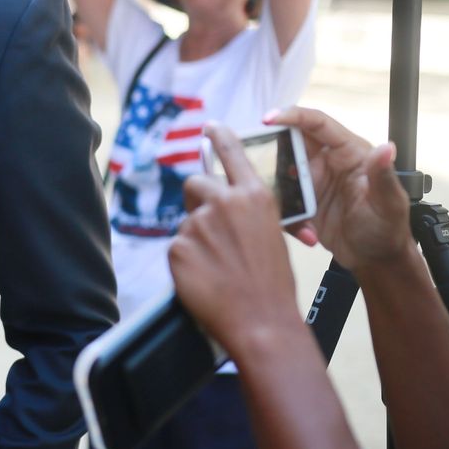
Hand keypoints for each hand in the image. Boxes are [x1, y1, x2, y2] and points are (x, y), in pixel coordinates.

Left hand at [167, 124, 300, 356]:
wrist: (262, 321)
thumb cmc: (272, 284)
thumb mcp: (269, 234)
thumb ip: (244, 213)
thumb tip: (219, 205)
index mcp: (254, 196)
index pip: (232, 153)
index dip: (219, 137)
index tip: (210, 126)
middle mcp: (225, 203)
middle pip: (196, 184)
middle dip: (197, 201)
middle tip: (209, 229)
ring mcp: (199, 224)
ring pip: (187, 222)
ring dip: (196, 240)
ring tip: (217, 269)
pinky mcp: (178, 247)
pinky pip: (176, 249)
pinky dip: (186, 263)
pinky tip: (205, 279)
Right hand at [266, 107, 411, 272]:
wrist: (376, 261)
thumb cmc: (388, 229)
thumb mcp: (387, 204)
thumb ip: (382, 177)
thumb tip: (386, 148)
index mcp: (349, 152)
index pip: (318, 124)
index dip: (294, 116)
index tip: (269, 119)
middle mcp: (327, 162)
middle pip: (292, 143)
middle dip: (272, 148)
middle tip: (255, 161)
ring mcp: (312, 182)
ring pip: (281, 172)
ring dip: (276, 187)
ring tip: (283, 208)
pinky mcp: (302, 203)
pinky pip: (283, 201)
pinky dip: (287, 216)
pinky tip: (305, 233)